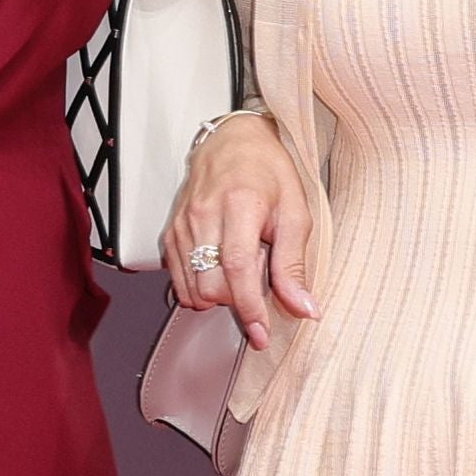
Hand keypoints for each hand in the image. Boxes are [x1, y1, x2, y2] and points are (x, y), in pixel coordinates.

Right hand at [170, 107, 320, 326]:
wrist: (235, 142)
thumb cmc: (269, 172)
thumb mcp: (296, 213)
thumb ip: (293, 264)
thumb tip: (304, 307)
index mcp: (240, 205)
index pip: (238, 269)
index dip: (249, 308)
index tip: (261, 333)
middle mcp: (204, 215)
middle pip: (211, 286)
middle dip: (236, 300)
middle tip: (258, 276)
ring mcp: (183, 224)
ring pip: (191, 289)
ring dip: (218, 295)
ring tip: (239, 269)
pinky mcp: (171, 232)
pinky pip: (178, 279)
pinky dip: (199, 287)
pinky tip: (219, 269)